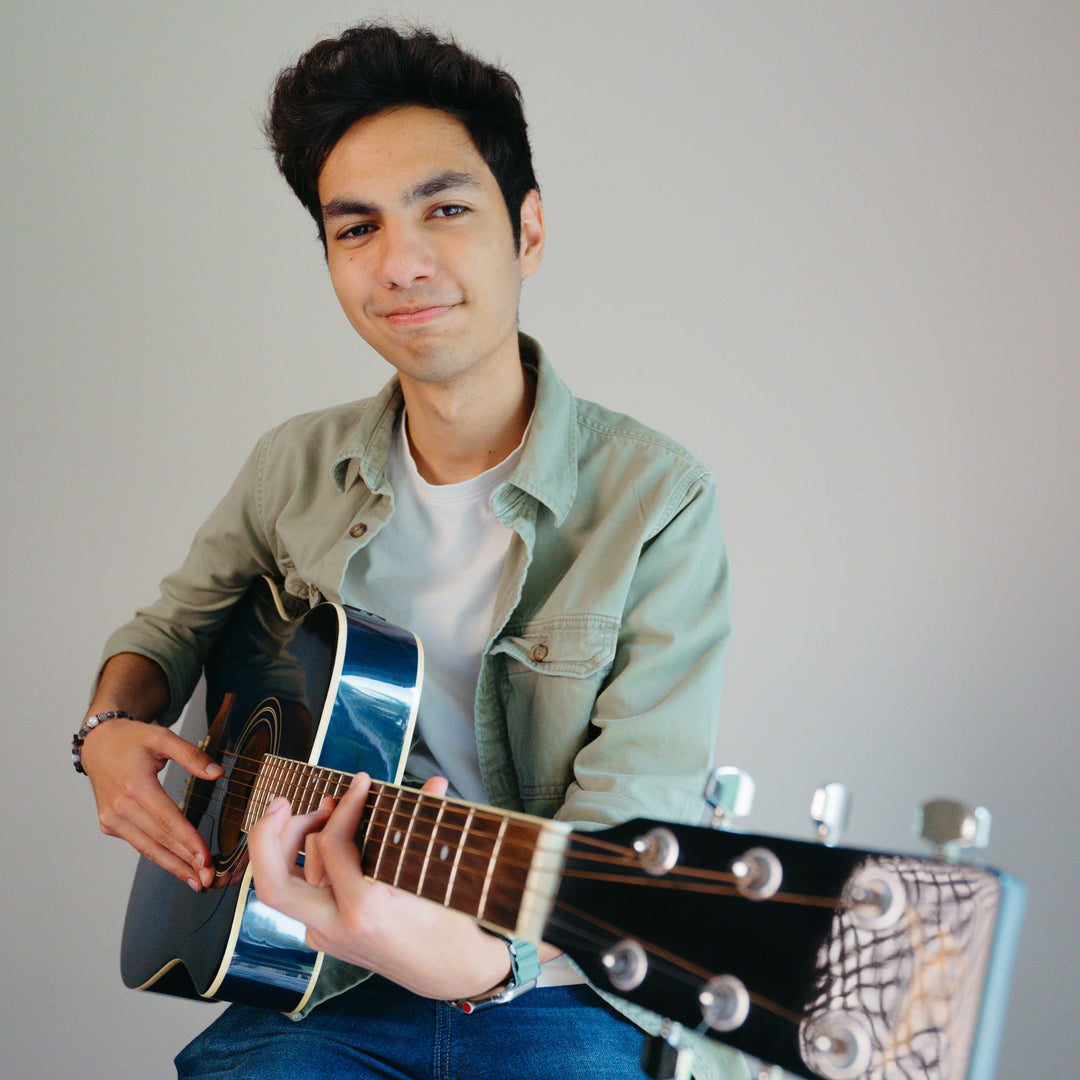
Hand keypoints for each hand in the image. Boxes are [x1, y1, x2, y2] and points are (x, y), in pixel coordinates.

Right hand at [80, 717, 222, 890]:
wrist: (97, 744)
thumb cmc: (131, 740)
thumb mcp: (162, 737)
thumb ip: (191, 755)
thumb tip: (217, 773)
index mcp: (134, 785)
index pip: (167, 820)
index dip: (188, 840)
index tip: (206, 858)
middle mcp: (120, 807)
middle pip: (158, 839)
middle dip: (185, 861)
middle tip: (208, 878)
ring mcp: (112, 818)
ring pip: (147, 847)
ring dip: (172, 866)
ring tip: (195, 880)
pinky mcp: (109, 824)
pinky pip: (138, 843)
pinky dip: (157, 855)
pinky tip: (176, 865)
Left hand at [247, 774, 512, 998]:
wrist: (447, 972)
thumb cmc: (448, 922)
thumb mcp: (438, 871)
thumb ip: (429, 821)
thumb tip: (435, 781)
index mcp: (365, 909)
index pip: (332, 844)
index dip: (345, 806)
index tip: (361, 783)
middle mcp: (335, 927)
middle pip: (272, 884)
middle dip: (267, 836)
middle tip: (283, 803)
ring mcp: (324, 935)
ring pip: (281, 887)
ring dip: (289, 843)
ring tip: (319, 813)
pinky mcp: (323, 936)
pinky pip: (301, 894)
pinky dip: (304, 862)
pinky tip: (325, 838)